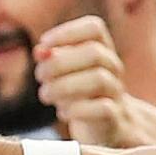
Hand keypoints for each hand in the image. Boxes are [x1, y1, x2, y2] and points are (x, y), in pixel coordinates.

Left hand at [35, 16, 155, 147]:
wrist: (107, 126)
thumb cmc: (79, 94)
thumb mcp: (63, 73)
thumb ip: (51, 59)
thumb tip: (40, 51)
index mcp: (102, 50)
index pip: (94, 28)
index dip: (67, 32)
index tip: (43, 45)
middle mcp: (113, 68)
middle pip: (94, 53)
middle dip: (59, 63)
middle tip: (39, 76)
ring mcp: (116, 92)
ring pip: (99, 79)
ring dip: (64, 86)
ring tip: (45, 95)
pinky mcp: (114, 117)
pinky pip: (103, 108)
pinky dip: (77, 109)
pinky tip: (62, 112)